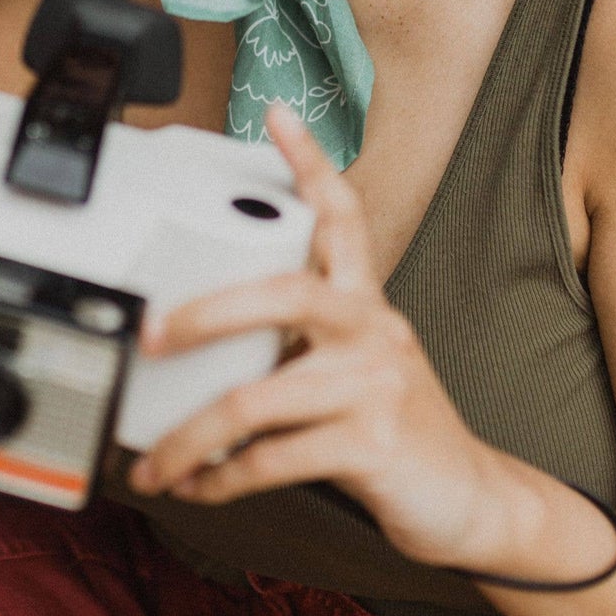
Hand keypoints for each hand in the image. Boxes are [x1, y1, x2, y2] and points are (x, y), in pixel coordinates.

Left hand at [127, 105, 501, 570]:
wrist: (466, 499)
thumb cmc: (392, 429)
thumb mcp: (358, 366)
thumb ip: (300, 341)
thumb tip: (204, 339)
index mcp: (366, 304)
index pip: (343, 217)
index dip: (310, 163)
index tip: (276, 115)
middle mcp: (373, 331)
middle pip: (283, 294)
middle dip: (204, 314)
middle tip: (149, 337)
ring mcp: (374, 386)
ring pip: (256, 399)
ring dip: (188, 437)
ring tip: (153, 462)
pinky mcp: (371, 445)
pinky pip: (270, 459)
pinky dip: (219, 479)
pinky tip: (196, 486)